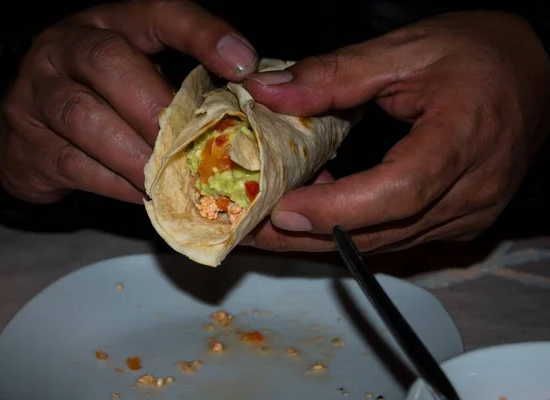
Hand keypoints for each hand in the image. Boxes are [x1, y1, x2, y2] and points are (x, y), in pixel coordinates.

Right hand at [0, 0, 257, 203]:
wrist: (27, 132)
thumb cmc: (104, 99)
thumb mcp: (142, 76)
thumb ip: (188, 86)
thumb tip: (255, 106)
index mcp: (111, 23)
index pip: (158, 13)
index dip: (201, 34)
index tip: (243, 64)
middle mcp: (68, 47)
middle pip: (109, 62)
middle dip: (157, 109)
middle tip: (192, 144)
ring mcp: (38, 92)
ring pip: (84, 116)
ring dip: (137, 155)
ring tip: (171, 180)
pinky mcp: (28, 143)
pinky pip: (74, 163)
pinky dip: (117, 184)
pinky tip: (146, 195)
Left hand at [242, 11, 549, 252]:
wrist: (538, 72)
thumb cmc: (480, 55)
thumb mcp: (406, 50)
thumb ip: (335, 75)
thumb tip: (268, 91)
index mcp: (463, 139)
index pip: (398, 191)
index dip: (337, 207)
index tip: (281, 209)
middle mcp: (471, 190)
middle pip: (382, 232)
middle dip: (308, 236)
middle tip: (250, 231)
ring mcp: (469, 213)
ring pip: (384, 243)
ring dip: (323, 236)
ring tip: (269, 223)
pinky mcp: (460, 219)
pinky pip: (397, 236)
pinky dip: (352, 228)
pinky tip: (318, 208)